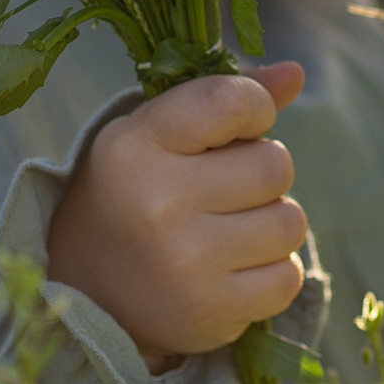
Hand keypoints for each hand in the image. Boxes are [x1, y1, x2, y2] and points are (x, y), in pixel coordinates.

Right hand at [45, 62, 307, 366]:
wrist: (87, 290)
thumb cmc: (135, 193)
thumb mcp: (157, 134)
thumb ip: (223, 98)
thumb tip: (295, 73)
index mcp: (136, 145)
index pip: (231, 100)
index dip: (254, 107)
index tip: (240, 125)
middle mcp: (157, 202)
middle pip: (275, 165)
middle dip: (262, 174)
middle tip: (226, 191)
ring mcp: (185, 261)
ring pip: (289, 224)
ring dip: (271, 224)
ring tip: (229, 231)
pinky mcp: (210, 311)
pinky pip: (286, 279)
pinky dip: (271, 273)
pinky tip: (233, 270)